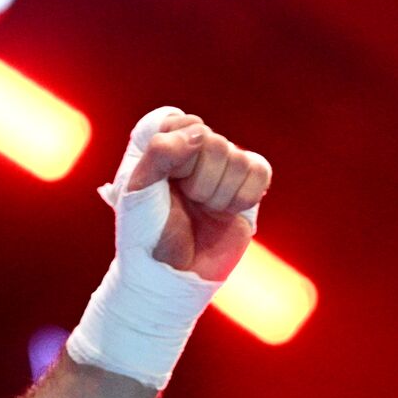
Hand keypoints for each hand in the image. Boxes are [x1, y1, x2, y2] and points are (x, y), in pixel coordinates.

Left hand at [124, 113, 271, 281]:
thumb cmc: (146, 233)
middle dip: (198, 180)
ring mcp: (219, 170)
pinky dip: (243, 196)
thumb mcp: (138, 191)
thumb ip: (160, 153)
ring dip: (218, 194)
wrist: (171, 275)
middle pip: (213, 142)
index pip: (179, 121)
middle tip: (185, 203)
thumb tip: (201, 133)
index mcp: (159, 148)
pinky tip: (225, 211)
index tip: (163, 178)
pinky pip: (260, 170)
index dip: (176, 150)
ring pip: (237, 157)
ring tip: (202, 211)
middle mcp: (190, 154)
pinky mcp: (245, 187)